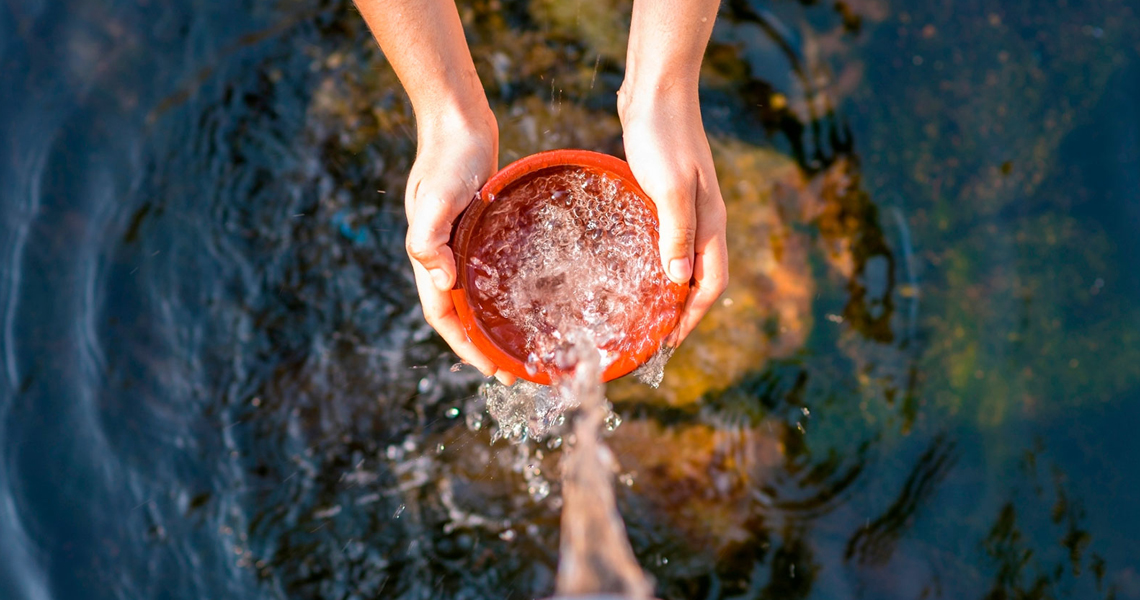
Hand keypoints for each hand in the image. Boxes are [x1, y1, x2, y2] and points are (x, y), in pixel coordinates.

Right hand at [404, 108, 515, 383]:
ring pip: (476, 295)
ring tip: (522, 344)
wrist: (457, 121)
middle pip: (461, 313)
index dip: (466, 346)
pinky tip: (527, 296)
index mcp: (430, 256)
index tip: (492, 370)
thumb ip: (429, 238)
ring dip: (493, 323)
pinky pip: (489, 271)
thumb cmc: (447, 157)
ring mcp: (461, 243)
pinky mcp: (478, 229)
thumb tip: (441, 283)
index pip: (444, 316)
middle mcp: (444, 256)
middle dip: (484, 346)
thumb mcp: (436, 197)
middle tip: (516, 370)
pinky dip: (503, 291)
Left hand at [619, 84, 728, 343]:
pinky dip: (657, 262)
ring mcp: (687, 208)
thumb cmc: (662, 136)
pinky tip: (634, 267)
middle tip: (653, 337)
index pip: (711, 284)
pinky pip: (668, 241)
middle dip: (682, 312)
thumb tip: (678, 282)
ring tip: (644, 313)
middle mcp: (704, 220)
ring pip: (684, 261)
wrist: (656, 91)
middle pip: (700, 279)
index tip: (668, 343)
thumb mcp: (669, 187)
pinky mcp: (667, 195)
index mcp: (710, 223)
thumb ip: (676, 233)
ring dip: (669, 290)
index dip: (692, 317)